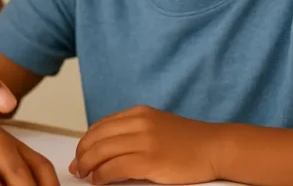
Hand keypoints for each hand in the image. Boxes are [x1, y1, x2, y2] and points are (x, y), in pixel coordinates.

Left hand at [70, 106, 220, 184]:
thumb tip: (106, 147)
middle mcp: (139, 123)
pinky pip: (114, 168)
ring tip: (85, 175)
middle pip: (97, 138)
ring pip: (102, 152)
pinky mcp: (150, 160)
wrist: (215, 147)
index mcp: (139, 113)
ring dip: (88, 166)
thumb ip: (134, 131)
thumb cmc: (189, 141)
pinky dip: (102, 176)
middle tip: (77, 168)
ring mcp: (144, 141)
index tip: (80, 154)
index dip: (86, 142)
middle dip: (82, 154)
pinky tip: (99, 181)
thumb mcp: (157, 125)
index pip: (100, 126)